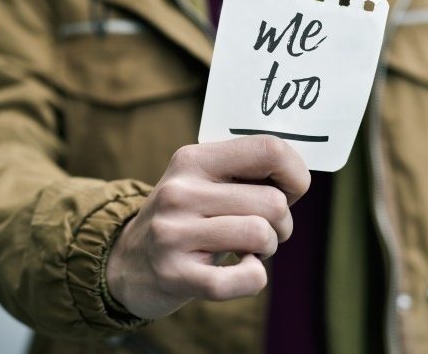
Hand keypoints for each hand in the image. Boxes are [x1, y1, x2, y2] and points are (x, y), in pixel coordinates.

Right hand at [105, 135, 310, 318]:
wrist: (128, 261)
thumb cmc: (186, 215)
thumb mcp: (203, 179)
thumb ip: (246, 170)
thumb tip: (299, 176)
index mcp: (194, 159)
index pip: (269, 149)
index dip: (295, 173)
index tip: (290, 191)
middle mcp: (181, 191)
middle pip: (273, 201)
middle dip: (282, 221)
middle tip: (263, 228)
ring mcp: (175, 233)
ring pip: (262, 234)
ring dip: (268, 247)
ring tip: (248, 248)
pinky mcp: (177, 275)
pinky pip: (247, 278)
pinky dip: (254, 277)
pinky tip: (239, 269)